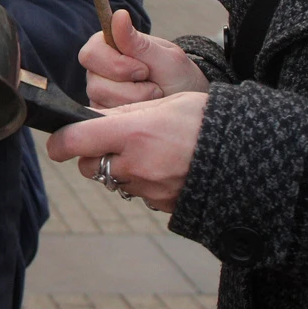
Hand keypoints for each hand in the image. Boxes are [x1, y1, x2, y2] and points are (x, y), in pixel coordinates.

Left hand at [45, 92, 207, 211]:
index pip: (74, 141)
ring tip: (151, 151)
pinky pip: (139, 193)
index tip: (57, 141)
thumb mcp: (167, 103)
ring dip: (121, 168)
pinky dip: (144, 181)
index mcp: (134, 133)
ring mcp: (149, 189)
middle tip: (115, 139)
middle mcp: (136, 165)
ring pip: (115, 180)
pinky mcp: (162, 205)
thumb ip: (127, 113)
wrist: (250, 157)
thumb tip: (95, 119)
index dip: (59, 141)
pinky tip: (166, 167)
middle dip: (94, 154)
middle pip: (90, 166)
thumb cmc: (209, 121)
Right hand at [82, 9, 209, 107]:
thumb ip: (139, 42)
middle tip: (154, 86)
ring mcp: (100, 93)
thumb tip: (119, 14)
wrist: (187, 103)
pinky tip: (144, 109)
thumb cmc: (178, 76)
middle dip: (129, 89)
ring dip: (135, 102)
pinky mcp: (104, 114)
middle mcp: (99, 70)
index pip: (91, 53)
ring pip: (102, 102)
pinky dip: (131, 115)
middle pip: (94, 83)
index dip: (115, 65)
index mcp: (109, 47)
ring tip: (153, 96)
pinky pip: (107, 118)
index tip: (144, 70)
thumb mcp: (166, 59)